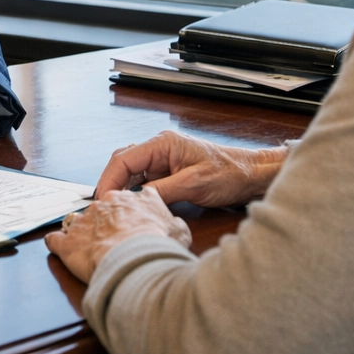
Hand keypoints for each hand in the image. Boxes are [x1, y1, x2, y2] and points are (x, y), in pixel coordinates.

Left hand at [45, 187, 190, 282]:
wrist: (136, 261)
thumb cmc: (158, 247)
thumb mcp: (180, 232)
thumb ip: (173, 224)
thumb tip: (173, 226)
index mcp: (137, 198)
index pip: (133, 198)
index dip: (133, 212)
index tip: (133, 222)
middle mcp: (109, 202)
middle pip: (105, 208)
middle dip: (107, 221)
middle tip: (114, 239)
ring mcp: (86, 219)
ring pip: (81, 221)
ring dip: (84, 233)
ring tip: (90, 249)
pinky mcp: (68, 240)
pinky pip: (56, 239)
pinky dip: (58, 244)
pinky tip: (60, 249)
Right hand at [93, 130, 289, 206]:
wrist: (251, 176)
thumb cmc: (229, 174)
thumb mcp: (194, 184)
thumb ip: (162, 191)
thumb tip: (136, 199)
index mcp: (163, 143)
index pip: (124, 159)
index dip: (109, 180)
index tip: (102, 200)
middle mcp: (159, 148)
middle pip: (122, 164)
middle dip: (110, 185)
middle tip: (103, 208)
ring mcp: (163, 160)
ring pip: (131, 174)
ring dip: (122, 190)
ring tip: (115, 210)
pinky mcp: (168, 173)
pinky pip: (143, 181)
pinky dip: (135, 194)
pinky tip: (133, 207)